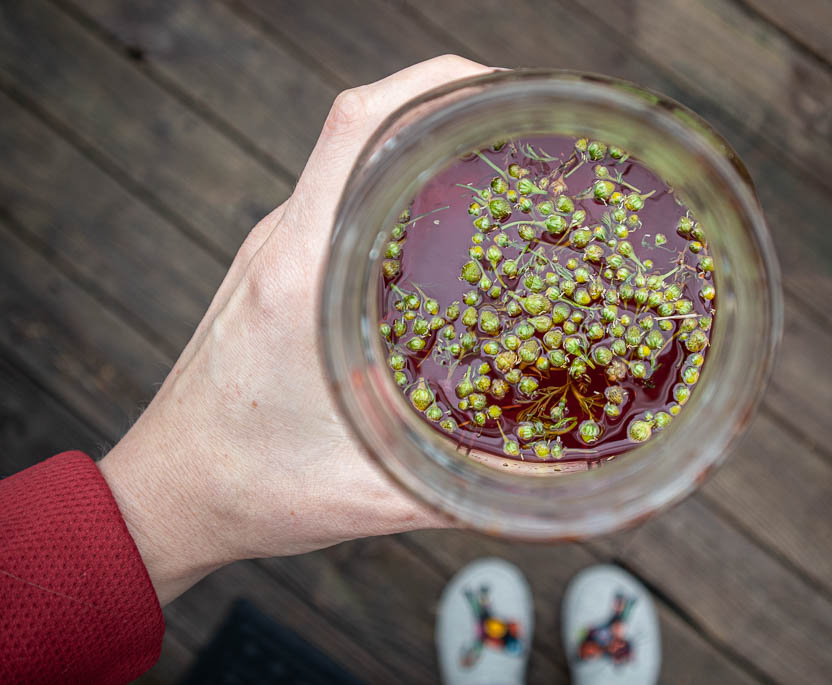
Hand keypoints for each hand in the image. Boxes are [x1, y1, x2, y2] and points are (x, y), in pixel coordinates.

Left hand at [98, 55, 493, 605]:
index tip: (500, 88)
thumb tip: (554, 487)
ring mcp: (269, 250)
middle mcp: (280, 243)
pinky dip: (386, 187)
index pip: (358, 127)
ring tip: (487, 170)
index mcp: (301, 274)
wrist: (167, 492)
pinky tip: (429, 230)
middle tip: (516, 129)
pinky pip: (332, 197)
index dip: (433, 82)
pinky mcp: (268, 268)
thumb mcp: (372, 495)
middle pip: (360, 124)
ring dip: (413, 143)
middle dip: (443, 102)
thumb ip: (467, 494)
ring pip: (345, 158)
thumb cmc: (249, 487)